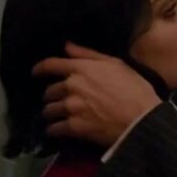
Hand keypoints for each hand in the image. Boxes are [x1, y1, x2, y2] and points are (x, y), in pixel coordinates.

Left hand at [31, 42, 162, 146]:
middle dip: (51, 96)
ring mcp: (71, 108)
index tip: (34, 73)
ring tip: (55, 117)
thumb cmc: (134, 89)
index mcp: (82, 69)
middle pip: (49, 91)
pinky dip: (53, 130)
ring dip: (51, 113)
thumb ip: (89, 54)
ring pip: (49, 110)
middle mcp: (72, 86)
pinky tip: (56, 131)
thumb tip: (67, 45)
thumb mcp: (116, 64)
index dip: (39, 68)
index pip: (51, 65)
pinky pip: (54, 129)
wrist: (141, 120)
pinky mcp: (73, 127)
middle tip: (56, 100)